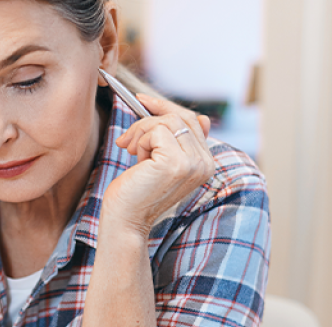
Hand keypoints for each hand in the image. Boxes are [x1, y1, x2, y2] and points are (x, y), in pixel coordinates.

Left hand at [101, 94, 214, 234]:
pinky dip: (140, 140)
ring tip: (130, 152)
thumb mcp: (160, 161)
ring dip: (141, 132)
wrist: (125, 221)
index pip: (193, 120)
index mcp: (206, 163)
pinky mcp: (176, 163)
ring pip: (167, 121)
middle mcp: (205, 164)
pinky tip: (135, 160)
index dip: (166, 108)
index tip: (142, 100)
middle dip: (147, 121)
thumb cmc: (136, 191)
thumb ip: (177, 139)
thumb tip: (202, 117)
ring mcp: (193, 163)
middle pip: (180, 117)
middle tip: (127, 139)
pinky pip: (156, 131)